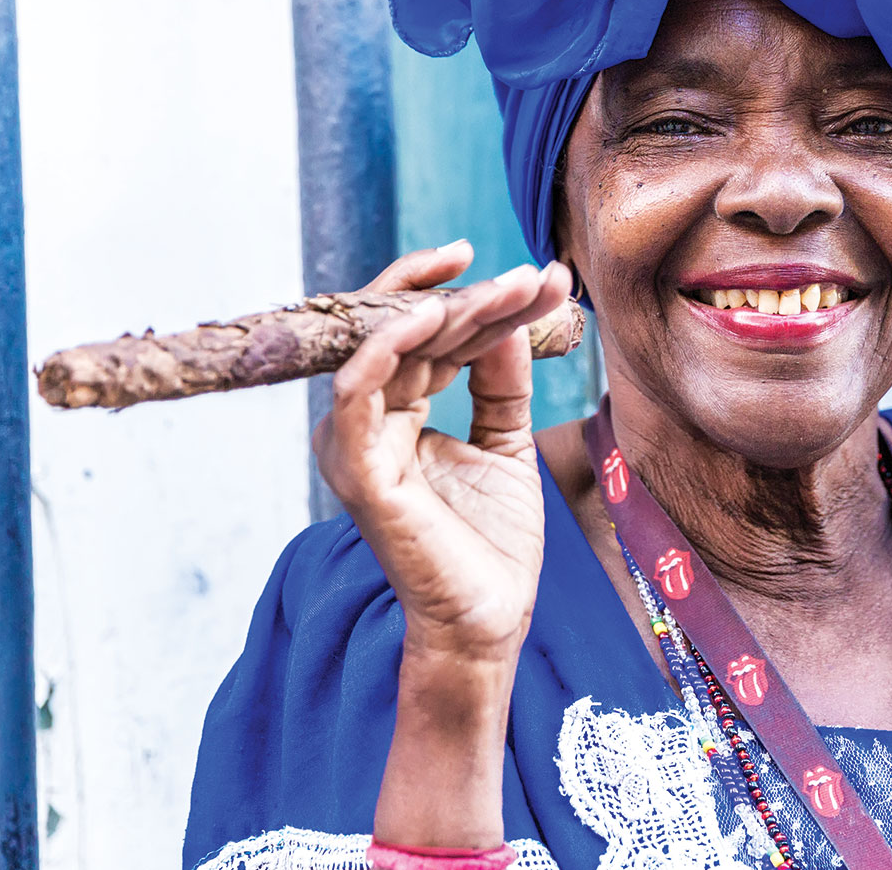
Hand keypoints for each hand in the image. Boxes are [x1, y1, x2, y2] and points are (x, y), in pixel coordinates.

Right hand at [314, 240, 570, 661]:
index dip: (469, 296)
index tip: (528, 272)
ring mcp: (358, 445)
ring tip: (505, 288)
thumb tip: (508, 317)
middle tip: (534, 275)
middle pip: (408, 333)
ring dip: (445, 309)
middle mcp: (368, 421)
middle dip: (472, 296)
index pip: (423, 334)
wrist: (491, 618)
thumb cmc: (492, 541)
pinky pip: (357, 394)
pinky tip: (429, 317)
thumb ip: (501, 382)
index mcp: (397, 412)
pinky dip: (387, 348)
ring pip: (386, 349)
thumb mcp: (507, 441)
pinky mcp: (359, 472)